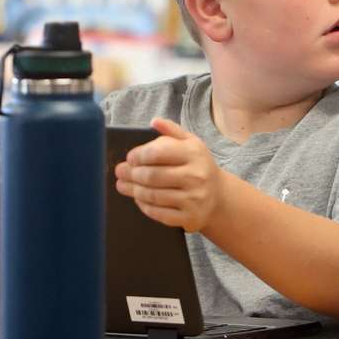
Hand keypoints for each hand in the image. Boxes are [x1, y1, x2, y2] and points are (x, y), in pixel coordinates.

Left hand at [114, 117, 224, 232]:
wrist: (219, 197)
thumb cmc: (199, 166)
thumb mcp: (191, 143)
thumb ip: (172, 130)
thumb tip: (154, 121)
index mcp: (194, 154)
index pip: (158, 153)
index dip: (139, 155)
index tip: (130, 158)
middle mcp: (196, 176)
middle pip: (152, 176)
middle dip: (131, 174)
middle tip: (119, 172)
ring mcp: (193, 199)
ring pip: (153, 195)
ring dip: (133, 190)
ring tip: (122, 185)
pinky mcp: (189, 217)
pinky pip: (159, 213)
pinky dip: (144, 206)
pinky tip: (138, 199)